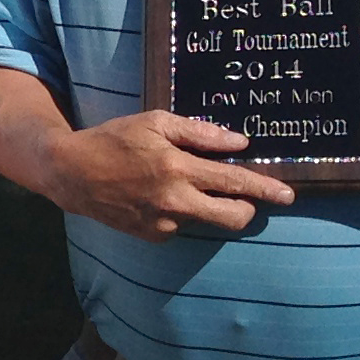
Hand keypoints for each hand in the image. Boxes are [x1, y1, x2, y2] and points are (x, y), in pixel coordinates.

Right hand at [42, 112, 295, 239]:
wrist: (71, 173)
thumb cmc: (114, 140)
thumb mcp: (154, 123)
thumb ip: (200, 132)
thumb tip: (239, 142)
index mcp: (177, 167)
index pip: (234, 181)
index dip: (265, 188)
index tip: (288, 194)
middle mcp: (174, 200)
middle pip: (233, 216)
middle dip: (248, 209)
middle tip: (247, 196)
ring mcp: (163, 222)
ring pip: (208, 220)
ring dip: (209, 206)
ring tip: (184, 187)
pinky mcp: (153, 236)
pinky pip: (182, 226)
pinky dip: (182, 212)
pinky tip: (159, 197)